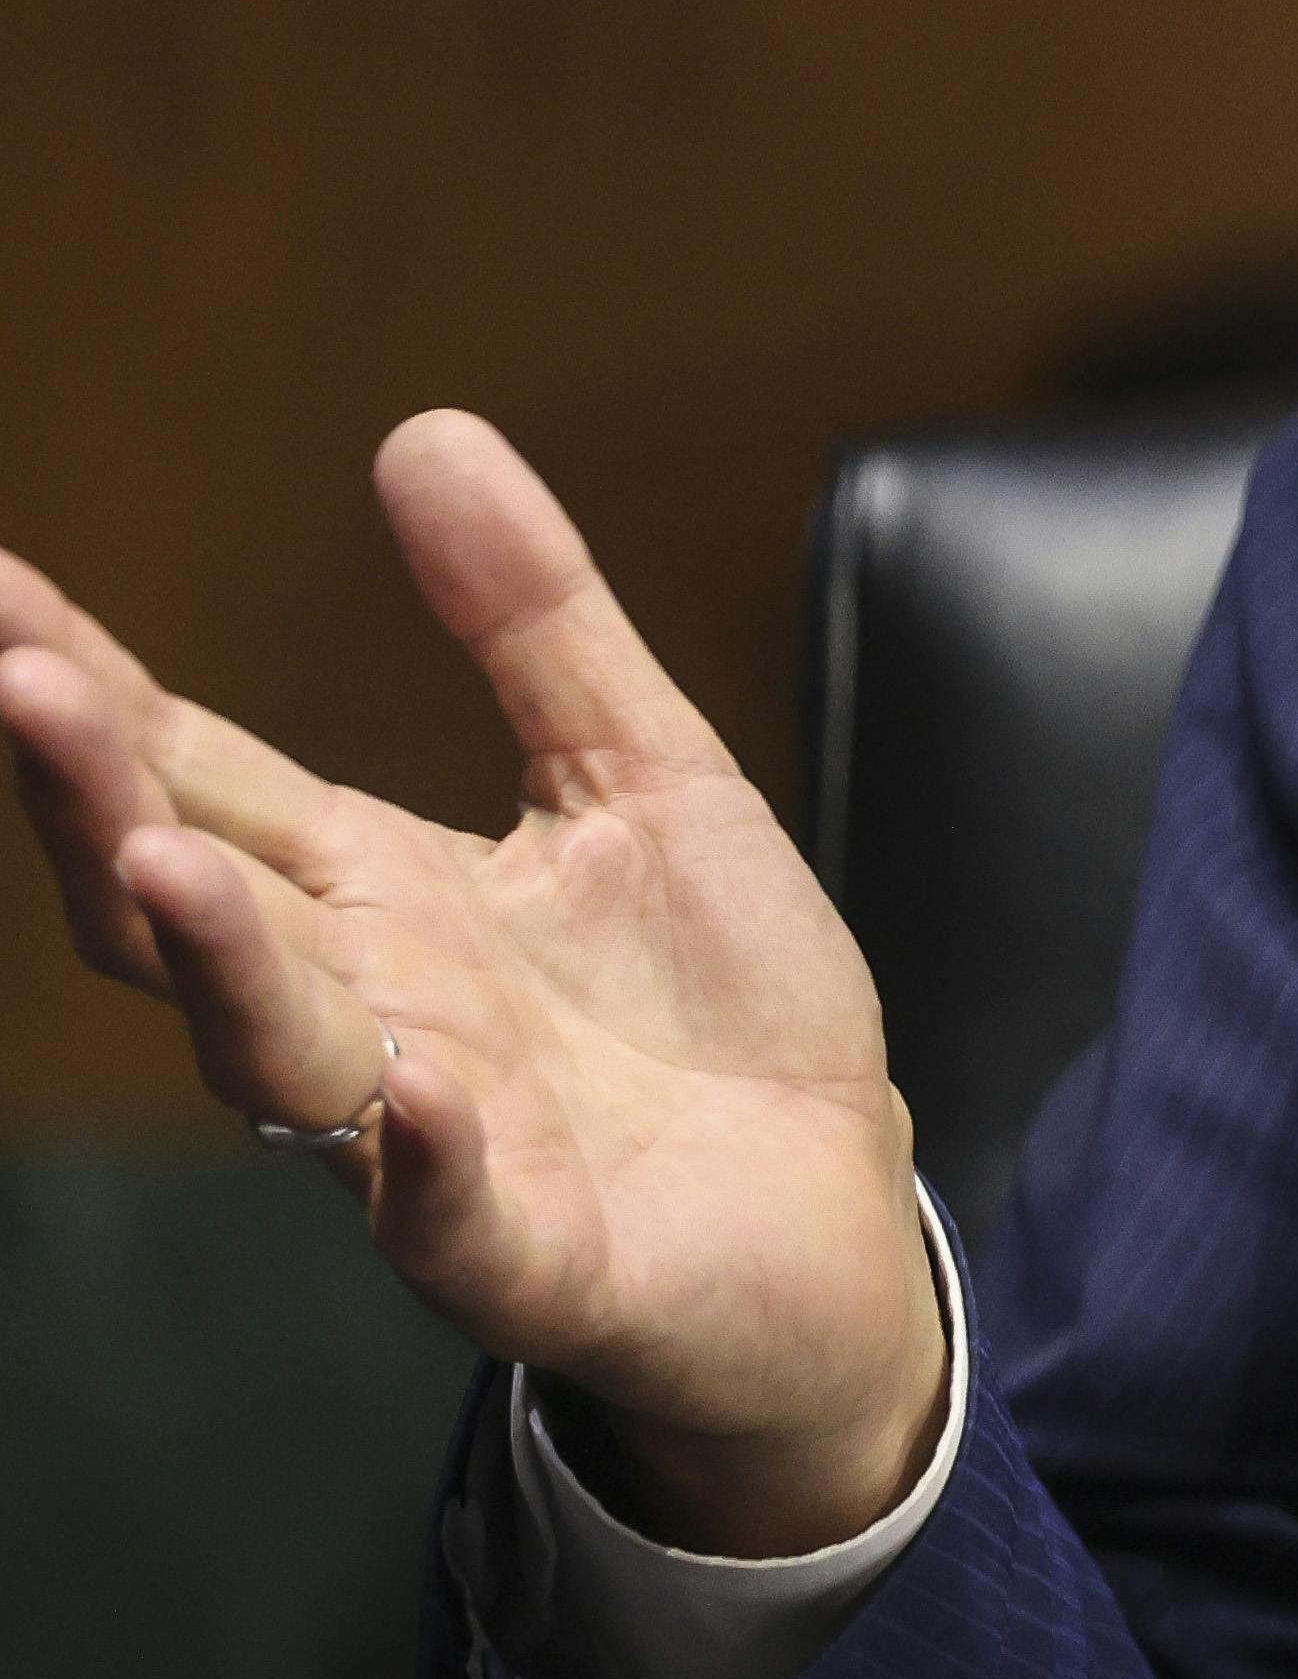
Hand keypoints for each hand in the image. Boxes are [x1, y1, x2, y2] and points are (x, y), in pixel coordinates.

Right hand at [0, 413, 943, 1554]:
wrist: (836, 1215)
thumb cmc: (717, 1010)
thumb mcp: (642, 773)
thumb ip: (535, 621)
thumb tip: (421, 428)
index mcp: (377, 892)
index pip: (196, 769)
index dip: (90, 685)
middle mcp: (364, 1009)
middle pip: (184, 900)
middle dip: (93, 796)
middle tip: (18, 677)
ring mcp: (425, 1139)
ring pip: (278, 1053)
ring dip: (218, 956)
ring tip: (157, 854)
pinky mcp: (526, 1249)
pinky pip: (445, 1208)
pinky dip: (417, 1151)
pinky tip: (414, 1087)